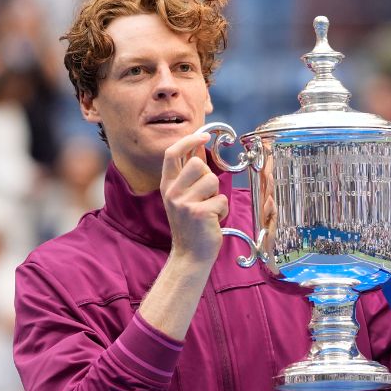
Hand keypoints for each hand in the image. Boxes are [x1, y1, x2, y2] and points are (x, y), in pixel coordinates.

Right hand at [161, 132, 227, 264]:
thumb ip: (188, 178)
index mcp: (167, 186)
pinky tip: (213, 221)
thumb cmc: (191, 226)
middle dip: (209, 177)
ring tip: (209, 210)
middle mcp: (172, 192)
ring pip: (212, 181)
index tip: (203, 136)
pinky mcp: (199, 212)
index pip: (172, 154)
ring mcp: (184, 202)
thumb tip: (199, 153)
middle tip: (206, 196)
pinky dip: (222, 211)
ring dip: (217, 196)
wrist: (190, 254)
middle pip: (197, 164)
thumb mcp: (183, 198)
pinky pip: (221, 200)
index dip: (188, 141)